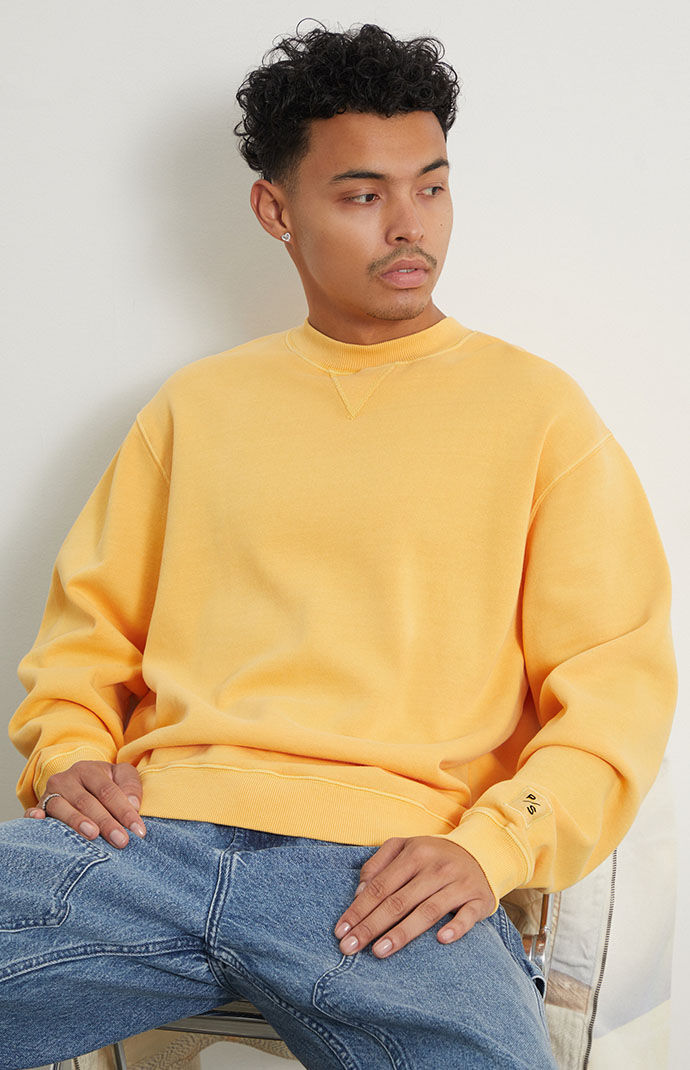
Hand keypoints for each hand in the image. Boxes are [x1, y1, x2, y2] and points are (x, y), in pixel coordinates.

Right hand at [24, 760, 145, 848]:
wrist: (77, 783)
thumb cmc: (104, 784)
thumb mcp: (121, 777)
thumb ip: (131, 786)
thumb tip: (133, 805)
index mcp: (88, 770)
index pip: (108, 791)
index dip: (124, 811)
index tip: (138, 831)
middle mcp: (66, 779)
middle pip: (86, 801)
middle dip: (106, 822)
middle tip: (121, 841)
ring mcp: (50, 794)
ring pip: (62, 807)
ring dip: (77, 821)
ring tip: (93, 835)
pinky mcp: (38, 807)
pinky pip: (34, 811)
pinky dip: (34, 816)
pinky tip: (39, 820)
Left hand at [333, 836, 494, 957]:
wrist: (481, 853)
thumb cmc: (433, 856)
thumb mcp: (404, 848)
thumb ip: (378, 864)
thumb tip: (358, 893)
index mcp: (414, 854)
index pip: (380, 886)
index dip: (358, 909)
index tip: (340, 931)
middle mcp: (436, 868)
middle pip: (398, 901)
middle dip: (371, 926)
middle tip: (350, 948)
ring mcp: (458, 884)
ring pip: (428, 910)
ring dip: (403, 932)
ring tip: (379, 952)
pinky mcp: (479, 899)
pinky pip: (467, 916)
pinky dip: (456, 927)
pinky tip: (441, 940)